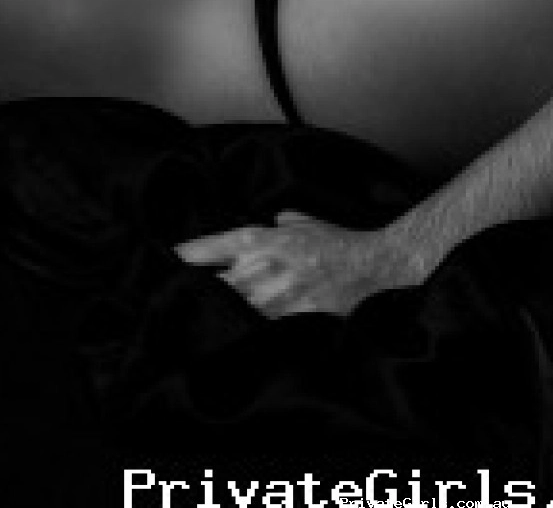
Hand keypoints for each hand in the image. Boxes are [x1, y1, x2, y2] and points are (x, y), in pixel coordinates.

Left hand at [174, 210, 431, 317]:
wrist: (377, 266)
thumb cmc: (341, 244)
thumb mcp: (306, 224)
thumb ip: (282, 224)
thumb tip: (270, 222)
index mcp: (272, 240)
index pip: (223, 246)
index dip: (196, 252)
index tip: (175, 255)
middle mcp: (273, 266)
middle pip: (226, 284)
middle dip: (211, 290)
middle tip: (189, 296)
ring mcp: (285, 295)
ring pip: (243, 308)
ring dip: (234, 311)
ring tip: (218, 317)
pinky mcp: (299, 318)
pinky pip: (268, 327)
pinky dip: (259, 327)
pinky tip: (252, 330)